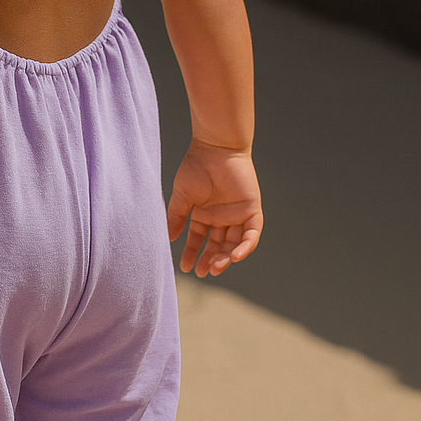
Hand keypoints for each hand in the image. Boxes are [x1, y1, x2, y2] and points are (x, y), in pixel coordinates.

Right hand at [167, 141, 262, 276]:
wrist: (215, 148)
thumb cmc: (196, 167)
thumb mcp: (182, 196)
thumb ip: (177, 217)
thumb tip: (169, 239)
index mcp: (204, 214)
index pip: (199, 239)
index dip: (192, 253)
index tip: (185, 267)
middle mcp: (221, 217)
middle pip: (217, 245)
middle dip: (210, 260)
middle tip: (202, 272)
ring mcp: (237, 214)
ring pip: (234, 243)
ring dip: (226, 257)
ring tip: (215, 268)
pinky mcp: (251, 210)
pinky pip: (252, 234)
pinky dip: (246, 247)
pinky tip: (235, 257)